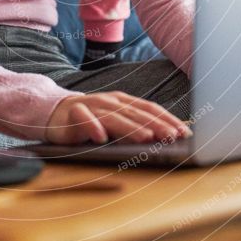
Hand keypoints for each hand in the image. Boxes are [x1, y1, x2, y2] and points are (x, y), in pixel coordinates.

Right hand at [45, 91, 191, 144]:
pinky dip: (92, 127)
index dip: (167, 119)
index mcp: (124, 101)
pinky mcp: (74, 112)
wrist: (57, 113)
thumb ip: (135, 128)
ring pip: (113, 117)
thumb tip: (166, 139)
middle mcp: (111, 101)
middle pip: (136, 113)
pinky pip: (83, 119)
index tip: (183, 133)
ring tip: (145, 138)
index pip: (150, 108)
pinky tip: (100, 137)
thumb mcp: (116, 122)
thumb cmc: (93, 120)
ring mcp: (92, 105)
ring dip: (130, 128)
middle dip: (156, 125)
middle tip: (171, 137)